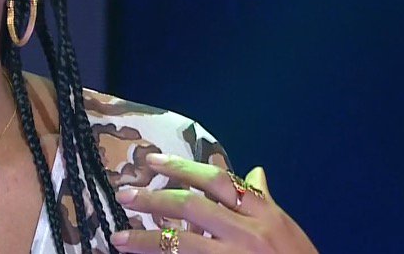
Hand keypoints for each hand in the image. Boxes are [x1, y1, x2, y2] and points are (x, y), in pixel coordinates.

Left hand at [110, 154, 316, 252]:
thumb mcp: (285, 227)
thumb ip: (264, 200)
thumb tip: (255, 172)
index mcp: (263, 213)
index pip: (216, 181)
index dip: (181, 168)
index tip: (152, 160)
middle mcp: (248, 232)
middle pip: (191, 207)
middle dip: (154, 200)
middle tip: (125, 194)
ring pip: (182, 243)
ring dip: (146, 240)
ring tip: (118, 238)